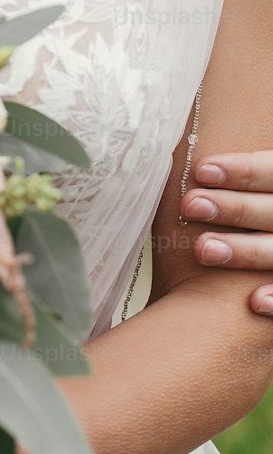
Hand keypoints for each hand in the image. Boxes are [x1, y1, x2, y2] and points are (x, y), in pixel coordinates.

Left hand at [180, 151, 272, 314]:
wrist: (269, 232)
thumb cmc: (257, 206)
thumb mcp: (260, 185)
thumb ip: (240, 173)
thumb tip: (193, 152)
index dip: (243, 170)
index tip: (201, 170)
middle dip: (235, 208)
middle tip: (189, 206)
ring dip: (245, 251)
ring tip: (202, 249)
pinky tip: (252, 302)